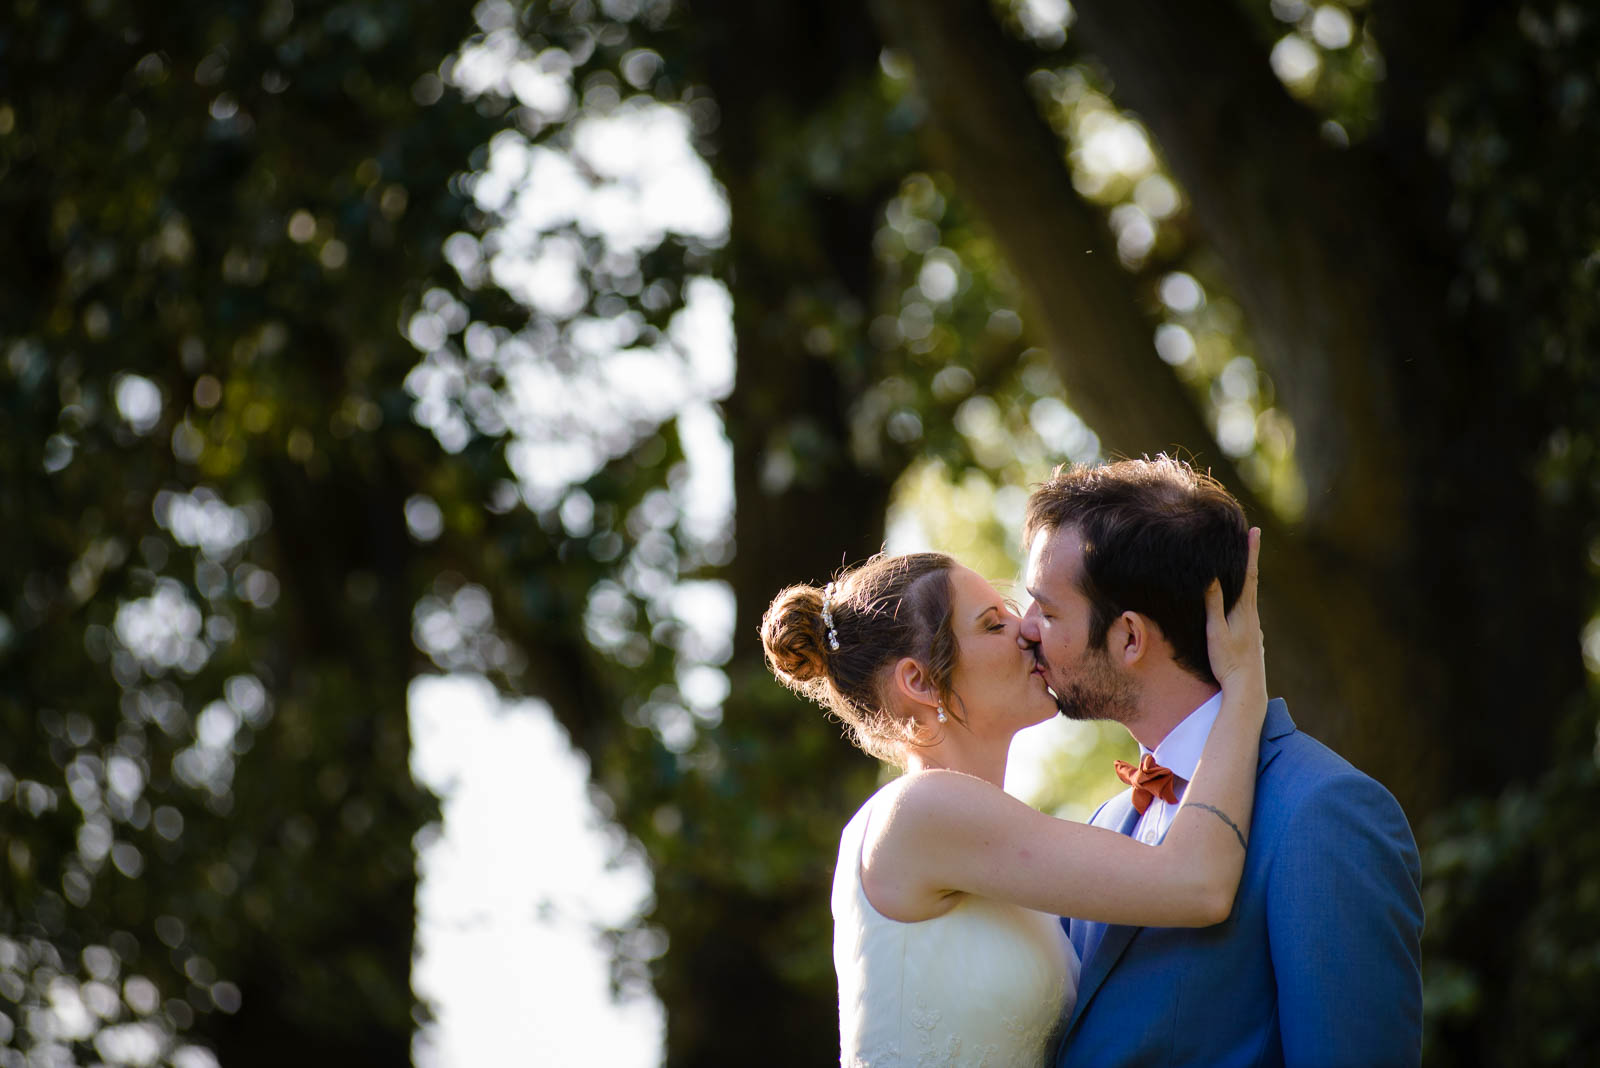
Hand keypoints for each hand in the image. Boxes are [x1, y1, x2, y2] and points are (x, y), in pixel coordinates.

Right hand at [1205, 527, 1263, 696]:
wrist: (1248, 688)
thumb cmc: (1229, 661)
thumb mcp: (1216, 632)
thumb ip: (1214, 605)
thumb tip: (1212, 578)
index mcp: (1245, 610)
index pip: (1249, 574)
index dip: (1251, 552)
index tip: (1254, 531)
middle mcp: (1253, 616)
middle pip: (1252, 581)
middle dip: (1250, 559)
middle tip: (1250, 539)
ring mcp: (1255, 627)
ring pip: (1250, 597)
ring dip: (1246, 580)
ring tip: (1240, 567)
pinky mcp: (1253, 638)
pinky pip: (1247, 611)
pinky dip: (1244, 600)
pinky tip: (1238, 605)